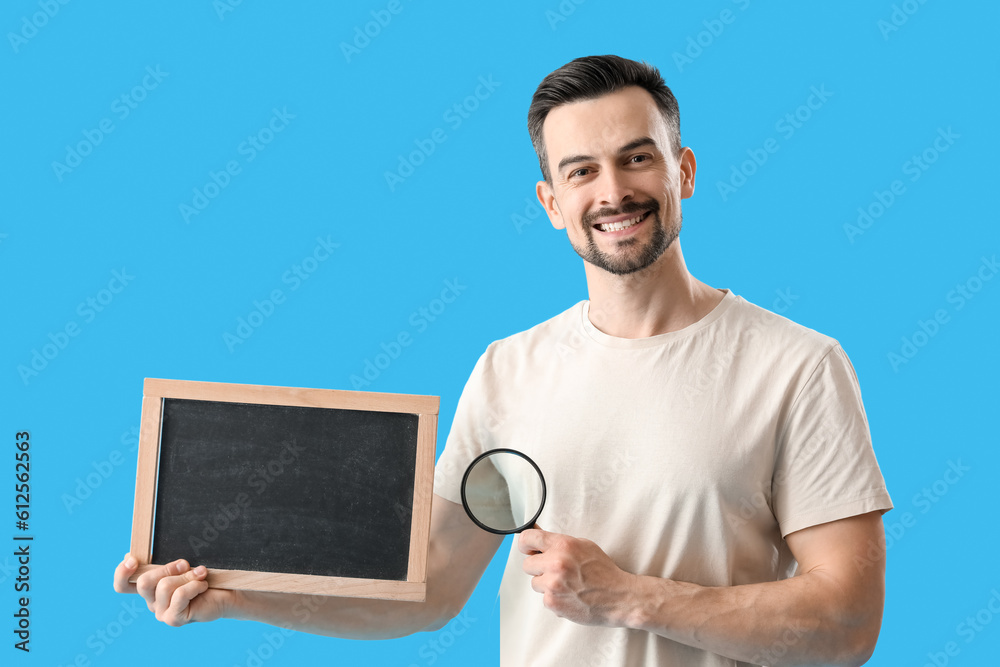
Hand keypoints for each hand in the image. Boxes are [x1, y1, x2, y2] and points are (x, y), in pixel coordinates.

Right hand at [113, 554, 235, 625]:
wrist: (226, 592)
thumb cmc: (202, 576)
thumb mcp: (181, 566)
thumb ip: (161, 563)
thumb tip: (131, 553)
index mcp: (149, 587)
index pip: (122, 585)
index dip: (121, 573)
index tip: (132, 559)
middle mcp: (151, 601)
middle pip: (144, 582)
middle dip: (167, 568)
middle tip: (185, 564)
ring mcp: (161, 612)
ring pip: (164, 587)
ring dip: (187, 576)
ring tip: (201, 574)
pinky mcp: (174, 619)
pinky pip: (179, 596)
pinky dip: (194, 585)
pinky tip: (203, 585)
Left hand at [518, 528, 635, 626]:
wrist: (618, 597)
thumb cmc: (603, 571)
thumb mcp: (584, 546)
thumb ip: (558, 542)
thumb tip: (536, 535)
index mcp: (563, 545)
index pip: (528, 538)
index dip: (525, 544)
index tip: (527, 548)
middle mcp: (556, 563)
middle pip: (527, 564)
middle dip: (539, 567)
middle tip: (554, 570)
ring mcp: (553, 584)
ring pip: (534, 582)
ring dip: (546, 584)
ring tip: (566, 584)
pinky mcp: (553, 602)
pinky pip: (544, 598)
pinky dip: (554, 598)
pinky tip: (570, 596)